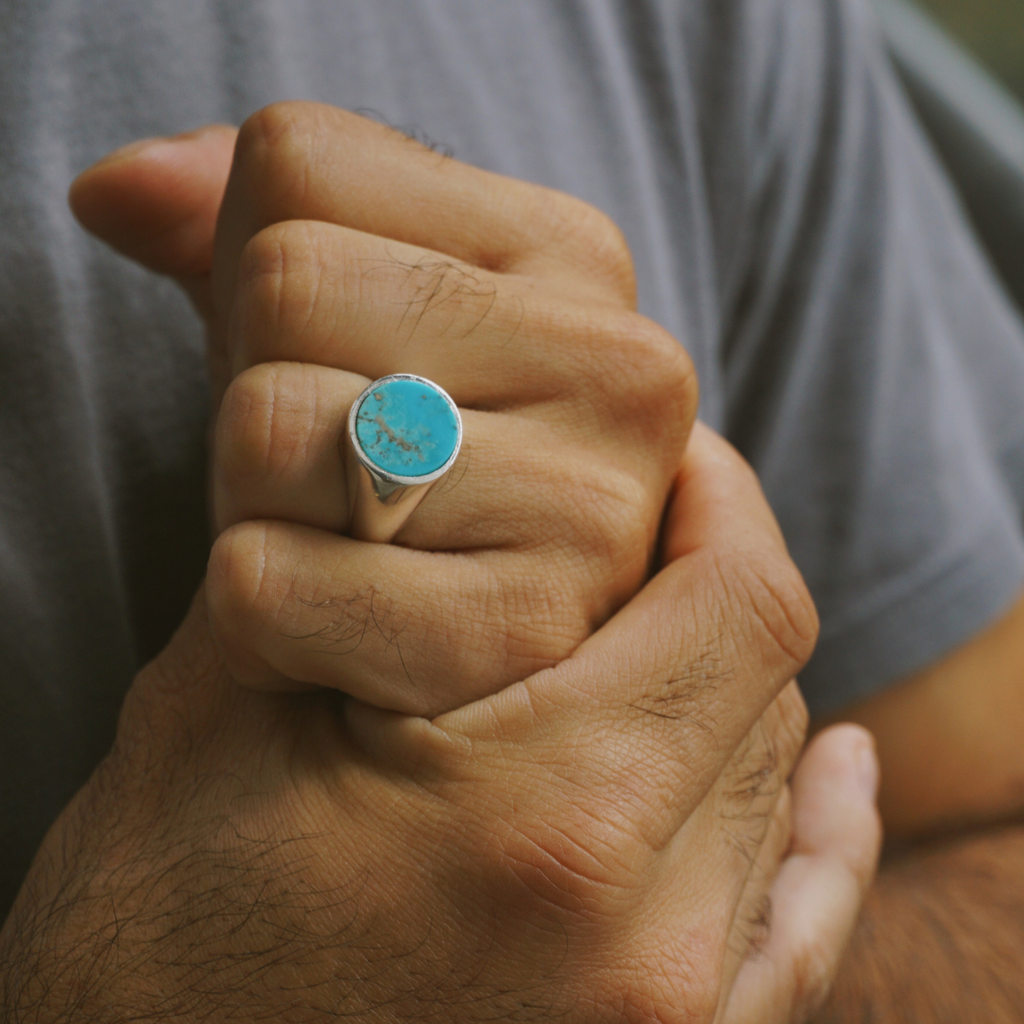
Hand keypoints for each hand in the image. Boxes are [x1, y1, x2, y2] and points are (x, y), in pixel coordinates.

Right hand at [0, 425, 879, 1023]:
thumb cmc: (156, 918)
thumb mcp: (228, 702)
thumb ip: (359, 560)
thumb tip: (432, 435)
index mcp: (547, 821)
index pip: (740, 603)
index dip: (722, 501)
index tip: (673, 460)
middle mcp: (644, 941)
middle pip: (764, 685)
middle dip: (710, 580)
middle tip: (640, 529)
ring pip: (772, 780)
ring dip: (725, 684)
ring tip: (653, 630)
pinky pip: (800, 927)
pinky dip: (819, 835)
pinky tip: (838, 778)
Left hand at [70, 106, 696, 716]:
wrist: (454, 640)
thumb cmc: (388, 454)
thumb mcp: (329, 308)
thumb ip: (229, 221)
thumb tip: (112, 191)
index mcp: (579, 255)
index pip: (298, 164)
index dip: (256, 267)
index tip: (335, 351)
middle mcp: (620, 367)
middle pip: (284, 287)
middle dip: (258, 389)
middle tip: (331, 467)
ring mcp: (591, 509)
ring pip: (267, 433)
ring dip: (254, 507)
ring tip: (339, 541)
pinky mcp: (518, 636)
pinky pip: (261, 585)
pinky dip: (253, 620)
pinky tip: (334, 632)